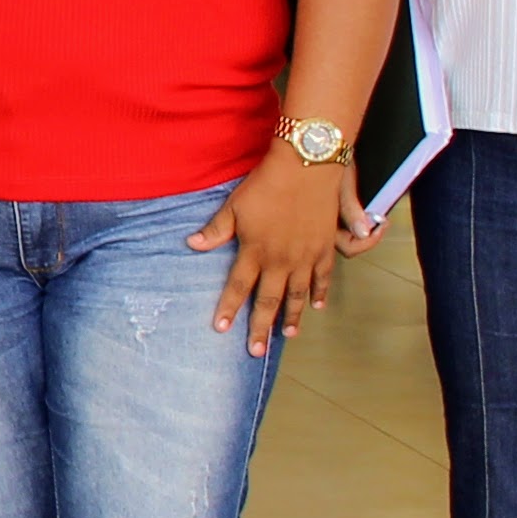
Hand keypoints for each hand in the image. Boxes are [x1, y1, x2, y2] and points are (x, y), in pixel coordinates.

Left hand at [194, 149, 350, 356]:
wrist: (307, 165)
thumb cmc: (267, 183)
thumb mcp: (235, 205)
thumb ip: (216, 230)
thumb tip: (192, 245)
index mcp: (255, 251)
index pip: (237, 287)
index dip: (229, 309)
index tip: (221, 329)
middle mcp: (280, 260)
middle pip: (268, 301)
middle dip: (260, 327)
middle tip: (256, 351)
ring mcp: (305, 256)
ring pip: (297, 295)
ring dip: (291, 317)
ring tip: (286, 336)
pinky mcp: (324, 248)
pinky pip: (322, 278)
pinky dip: (319, 293)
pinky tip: (316, 307)